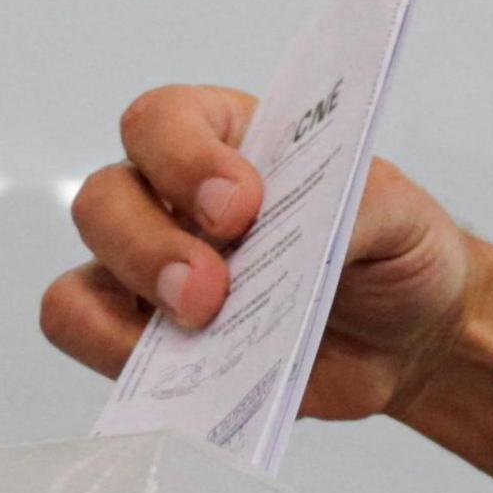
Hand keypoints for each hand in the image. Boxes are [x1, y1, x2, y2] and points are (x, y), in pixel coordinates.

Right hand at [38, 84, 479, 420]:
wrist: (409, 336)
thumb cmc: (393, 250)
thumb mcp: (400, 212)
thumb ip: (357, 206)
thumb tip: (309, 228)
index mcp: (228, 140)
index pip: (162, 122)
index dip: (183, 159)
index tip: (241, 205)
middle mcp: (168, 199)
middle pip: (103, 200)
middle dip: (149, 246)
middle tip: (213, 289)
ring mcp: (148, 275)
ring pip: (82, 278)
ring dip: (133, 310)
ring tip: (204, 327)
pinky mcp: (148, 345)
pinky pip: (94, 345)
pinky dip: (120, 359)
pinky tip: (186, 369)